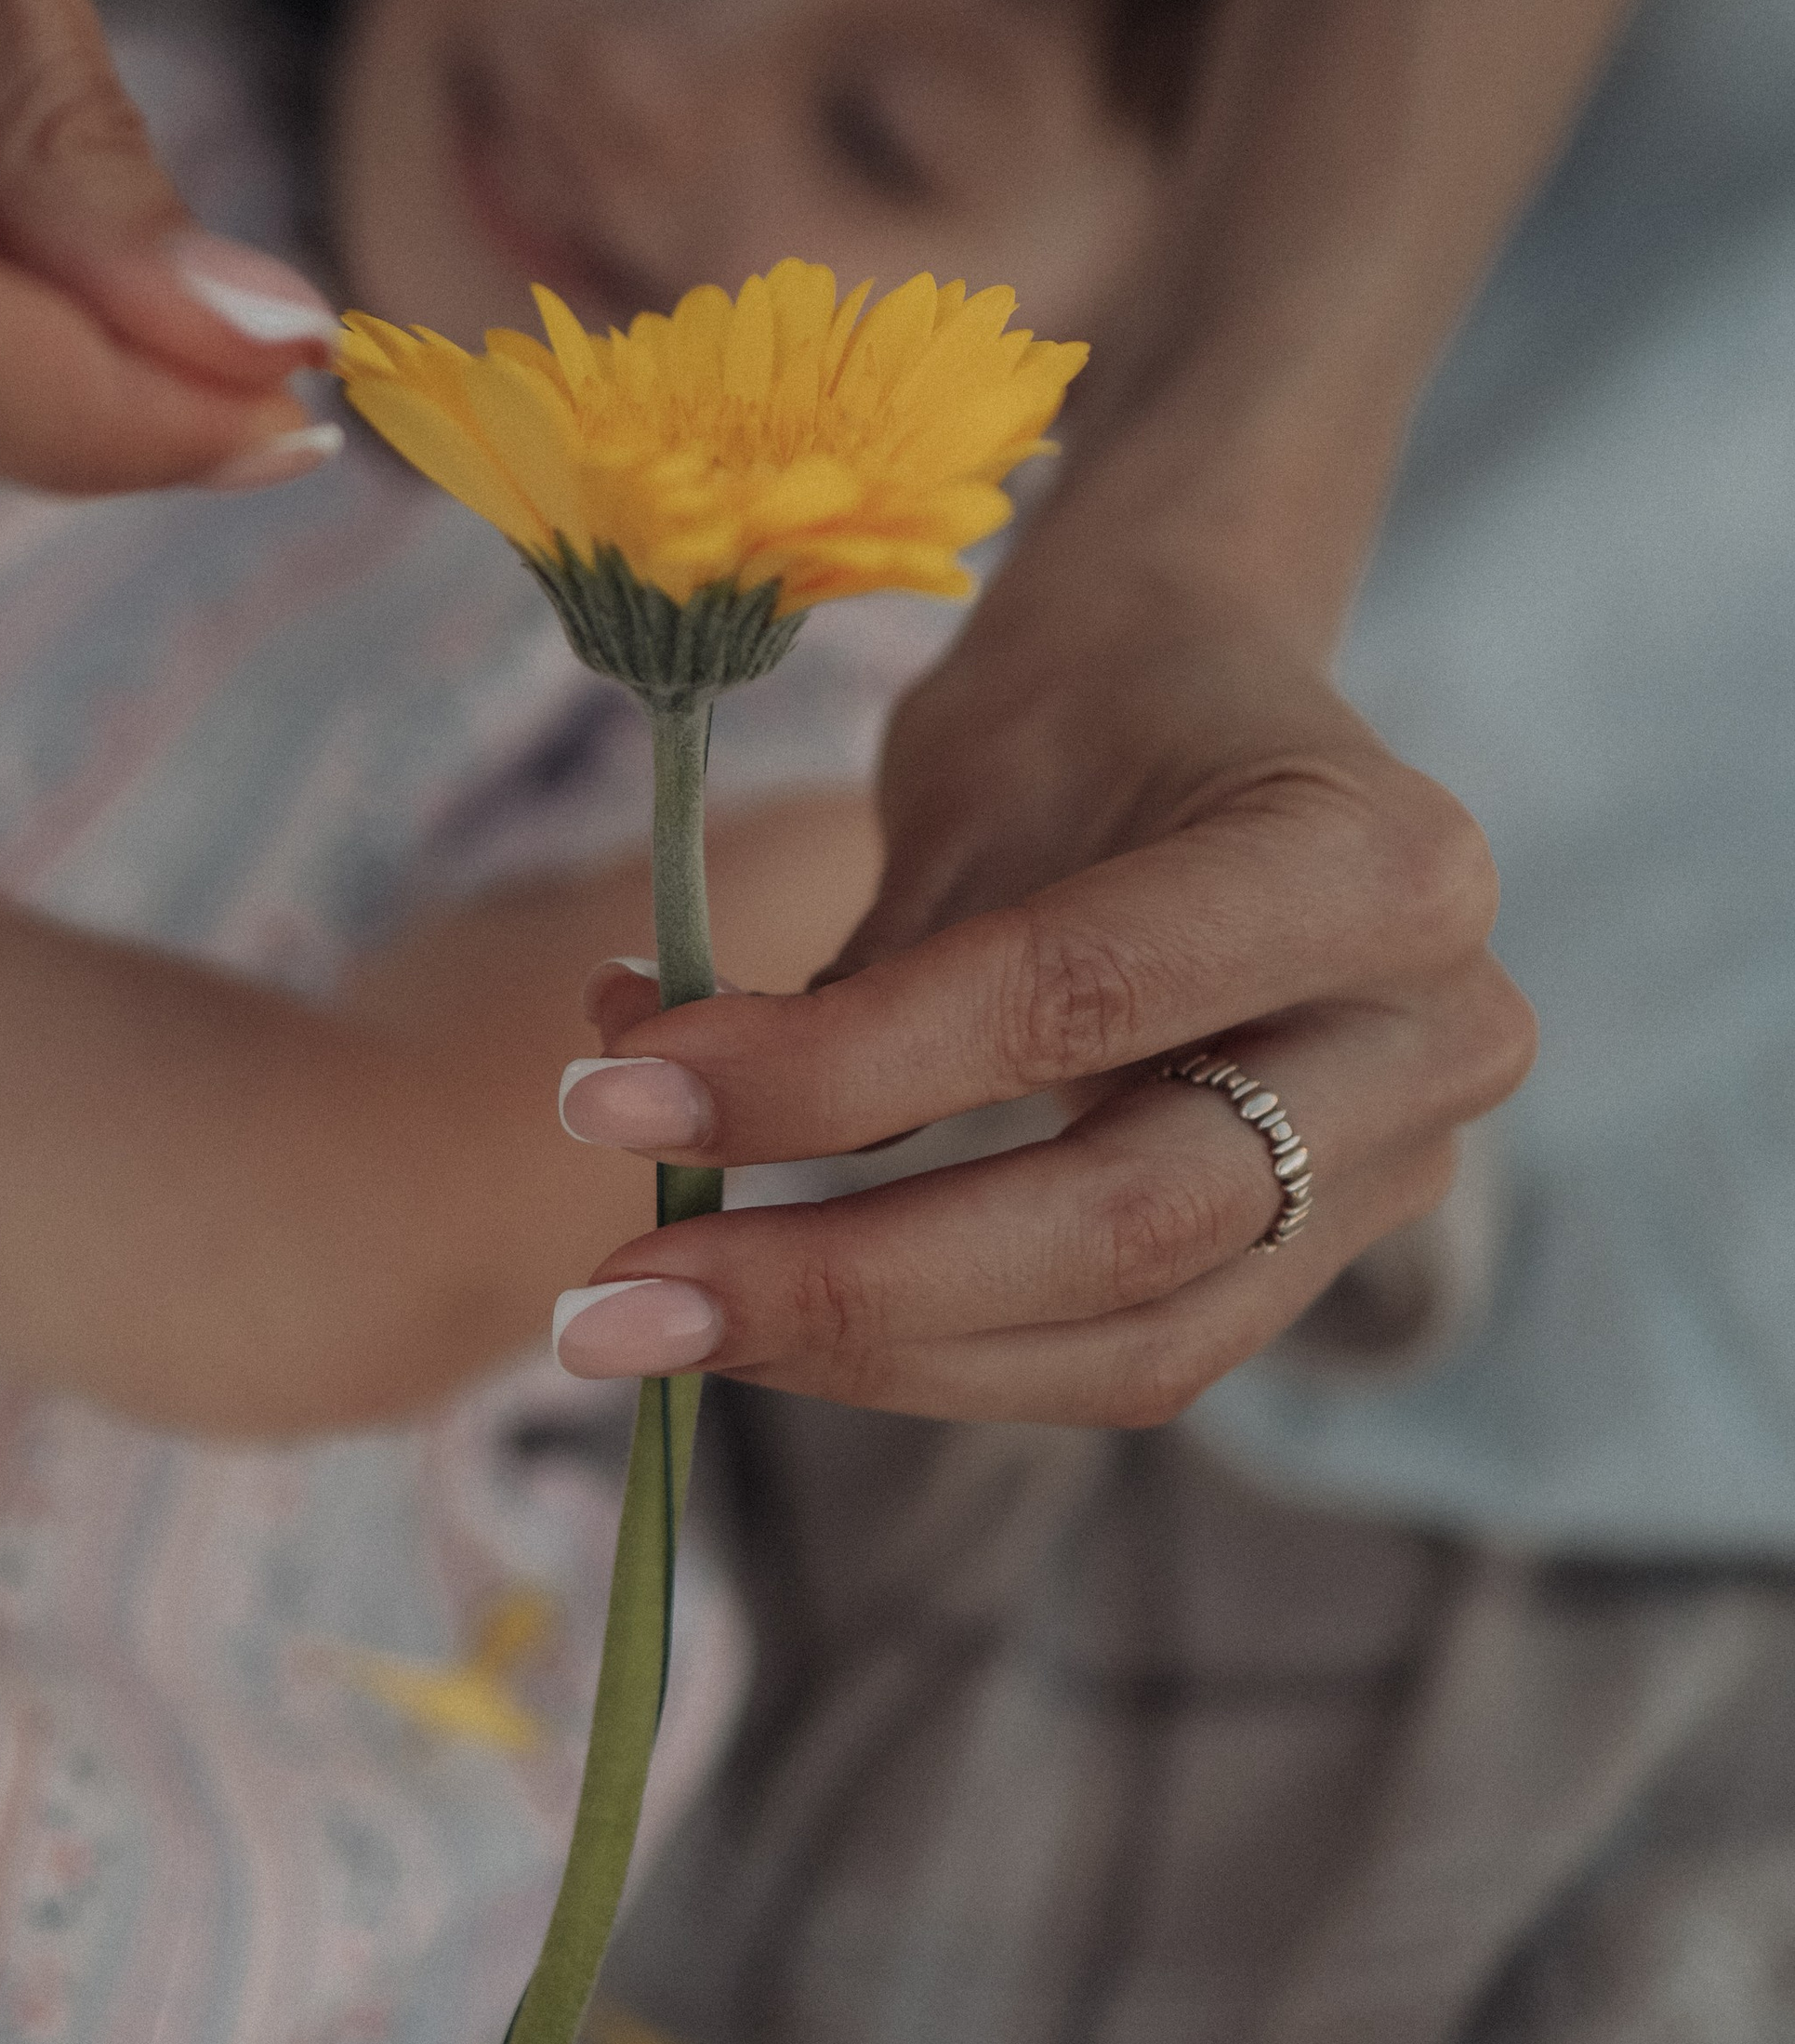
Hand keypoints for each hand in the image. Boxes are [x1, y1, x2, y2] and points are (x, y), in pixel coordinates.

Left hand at [551, 546, 1533, 1420]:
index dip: (831, 1072)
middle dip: (844, 1281)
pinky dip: (932, 1352)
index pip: (1070, 1002)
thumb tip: (634, 1108)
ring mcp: (1405, 1167)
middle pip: (1125, 1225)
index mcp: (1372, 862)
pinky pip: (1124, 1353)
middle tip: (609, 1302)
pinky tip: (768, 1313)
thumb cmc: (1081, 703)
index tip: (612, 1096)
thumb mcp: (973, 780)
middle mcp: (1434, 1033)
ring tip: (653, 1325)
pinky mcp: (1328, 1254)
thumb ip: (854, 971)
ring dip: (868, 1355)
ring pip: (1130, 1342)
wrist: (1208, 688)